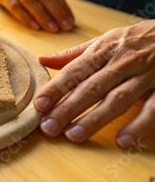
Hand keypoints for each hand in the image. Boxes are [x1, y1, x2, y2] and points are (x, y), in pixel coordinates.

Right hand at [0, 0, 73, 31]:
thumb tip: (64, 12)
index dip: (63, 5)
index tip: (70, 20)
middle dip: (56, 12)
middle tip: (65, 26)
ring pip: (29, 0)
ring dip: (43, 16)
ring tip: (52, 28)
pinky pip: (14, 6)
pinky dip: (25, 16)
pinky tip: (35, 26)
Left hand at [35, 20, 154, 148]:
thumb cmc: (136, 40)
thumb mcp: (105, 41)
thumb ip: (74, 54)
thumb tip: (42, 60)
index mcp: (103, 50)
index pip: (75, 71)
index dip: (56, 88)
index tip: (39, 105)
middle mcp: (122, 62)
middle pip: (91, 88)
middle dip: (68, 108)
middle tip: (48, 128)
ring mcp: (145, 76)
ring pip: (117, 99)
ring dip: (95, 118)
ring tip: (74, 135)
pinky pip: (152, 109)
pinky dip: (138, 125)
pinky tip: (123, 141)